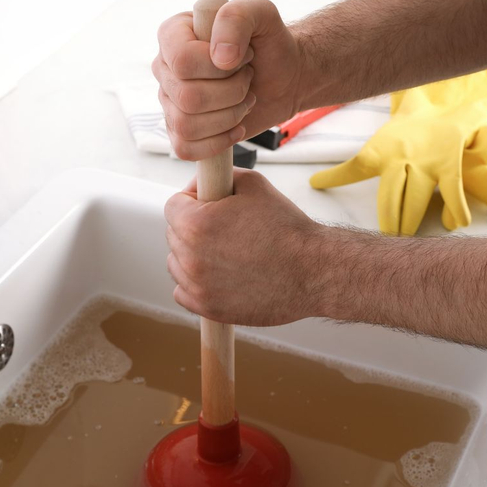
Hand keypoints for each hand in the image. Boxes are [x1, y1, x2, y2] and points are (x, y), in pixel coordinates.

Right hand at [153, 0, 305, 160]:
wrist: (282, 77)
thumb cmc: (268, 44)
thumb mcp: (261, 13)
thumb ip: (237, 17)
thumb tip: (220, 57)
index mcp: (173, 35)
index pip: (183, 61)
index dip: (218, 67)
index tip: (244, 57)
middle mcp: (165, 70)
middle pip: (187, 97)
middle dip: (231, 93)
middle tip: (248, 81)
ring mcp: (170, 103)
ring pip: (187, 126)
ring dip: (228, 117)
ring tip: (244, 101)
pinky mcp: (181, 132)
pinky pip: (185, 149)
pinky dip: (218, 142)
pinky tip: (236, 127)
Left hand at [164, 169, 325, 325]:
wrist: (313, 271)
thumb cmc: (287, 230)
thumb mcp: (254, 185)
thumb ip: (220, 178)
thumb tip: (200, 185)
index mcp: (196, 224)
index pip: (173, 206)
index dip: (192, 202)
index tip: (208, 205)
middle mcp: (191, 257)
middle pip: (174, 235)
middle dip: (193, 229)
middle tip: (224, 230)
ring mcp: (198, 286)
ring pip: (177, 264)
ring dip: (192, 257)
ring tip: (225, 253)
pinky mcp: (208, 308)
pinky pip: (183, 292)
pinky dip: (195, 284)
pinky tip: (219, 276)